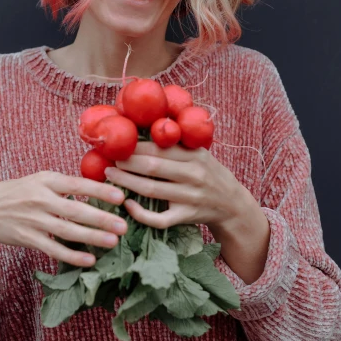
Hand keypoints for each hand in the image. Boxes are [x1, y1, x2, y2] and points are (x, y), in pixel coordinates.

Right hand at [0, 171, 127, 267]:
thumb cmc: (20, 192)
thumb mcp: (40, 180)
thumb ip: (65, 184)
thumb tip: (98, 187)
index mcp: (47, 181)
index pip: (77, 185)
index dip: (99, 190)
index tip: (120, 196)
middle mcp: (41, 199)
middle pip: (75, 210)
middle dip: (101, 218)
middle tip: (124, 225)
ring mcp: (34, 220)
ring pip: (67, 231)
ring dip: (92, 237)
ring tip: (113, 241)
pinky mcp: (29, 239)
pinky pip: (54, 250)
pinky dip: (72, 256)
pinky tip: (89, 260)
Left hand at [104, 140, 254, 231]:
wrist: (231, 204)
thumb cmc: (208, 173)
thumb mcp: (199, 152)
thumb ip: (177, 141)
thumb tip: (147, 121)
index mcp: (194, 156)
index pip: (160, 149)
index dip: (136, 147)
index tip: (118, 144)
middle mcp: (193, 176)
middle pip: (153, 168)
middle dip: (127, 162)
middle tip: (109, 159)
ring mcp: (189, 198)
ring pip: (152, 191)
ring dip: (127, 183)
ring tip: (110, 175)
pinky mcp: (185, 217)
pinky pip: (159, 219)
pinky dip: (141, 213)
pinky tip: (127, 204)